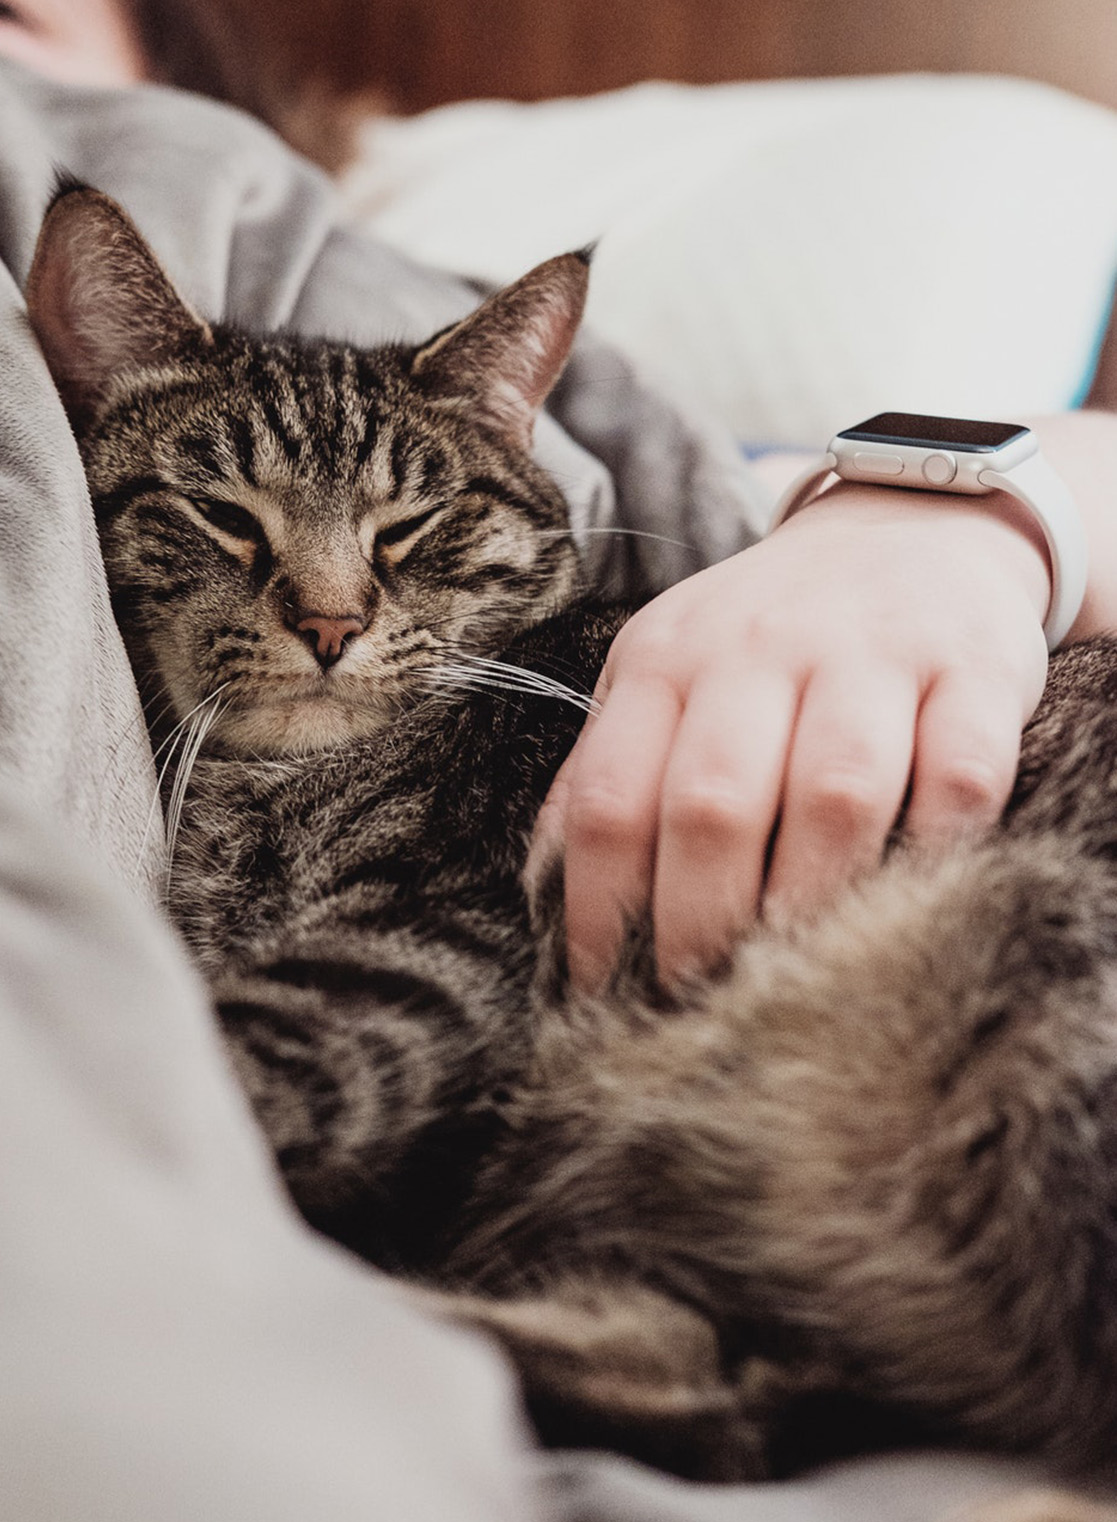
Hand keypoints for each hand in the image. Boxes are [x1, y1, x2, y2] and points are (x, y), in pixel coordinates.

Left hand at [526, 484, 1050, 989]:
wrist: (914, 519)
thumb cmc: (775, 632)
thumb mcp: (671, 671)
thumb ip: (613, 768)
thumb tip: (548, 896)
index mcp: (667, 659)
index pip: (610, 799)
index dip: (598, 912)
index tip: (607, 992)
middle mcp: (760, 647)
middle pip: (713, 804)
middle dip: (701, 925)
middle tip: (706, 1003)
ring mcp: (873, 653)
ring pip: (834, 794)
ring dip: (813, 903)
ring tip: (800, 976)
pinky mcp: (973, 669)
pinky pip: (958, 776)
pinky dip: (938, 849)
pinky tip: (917, 897)